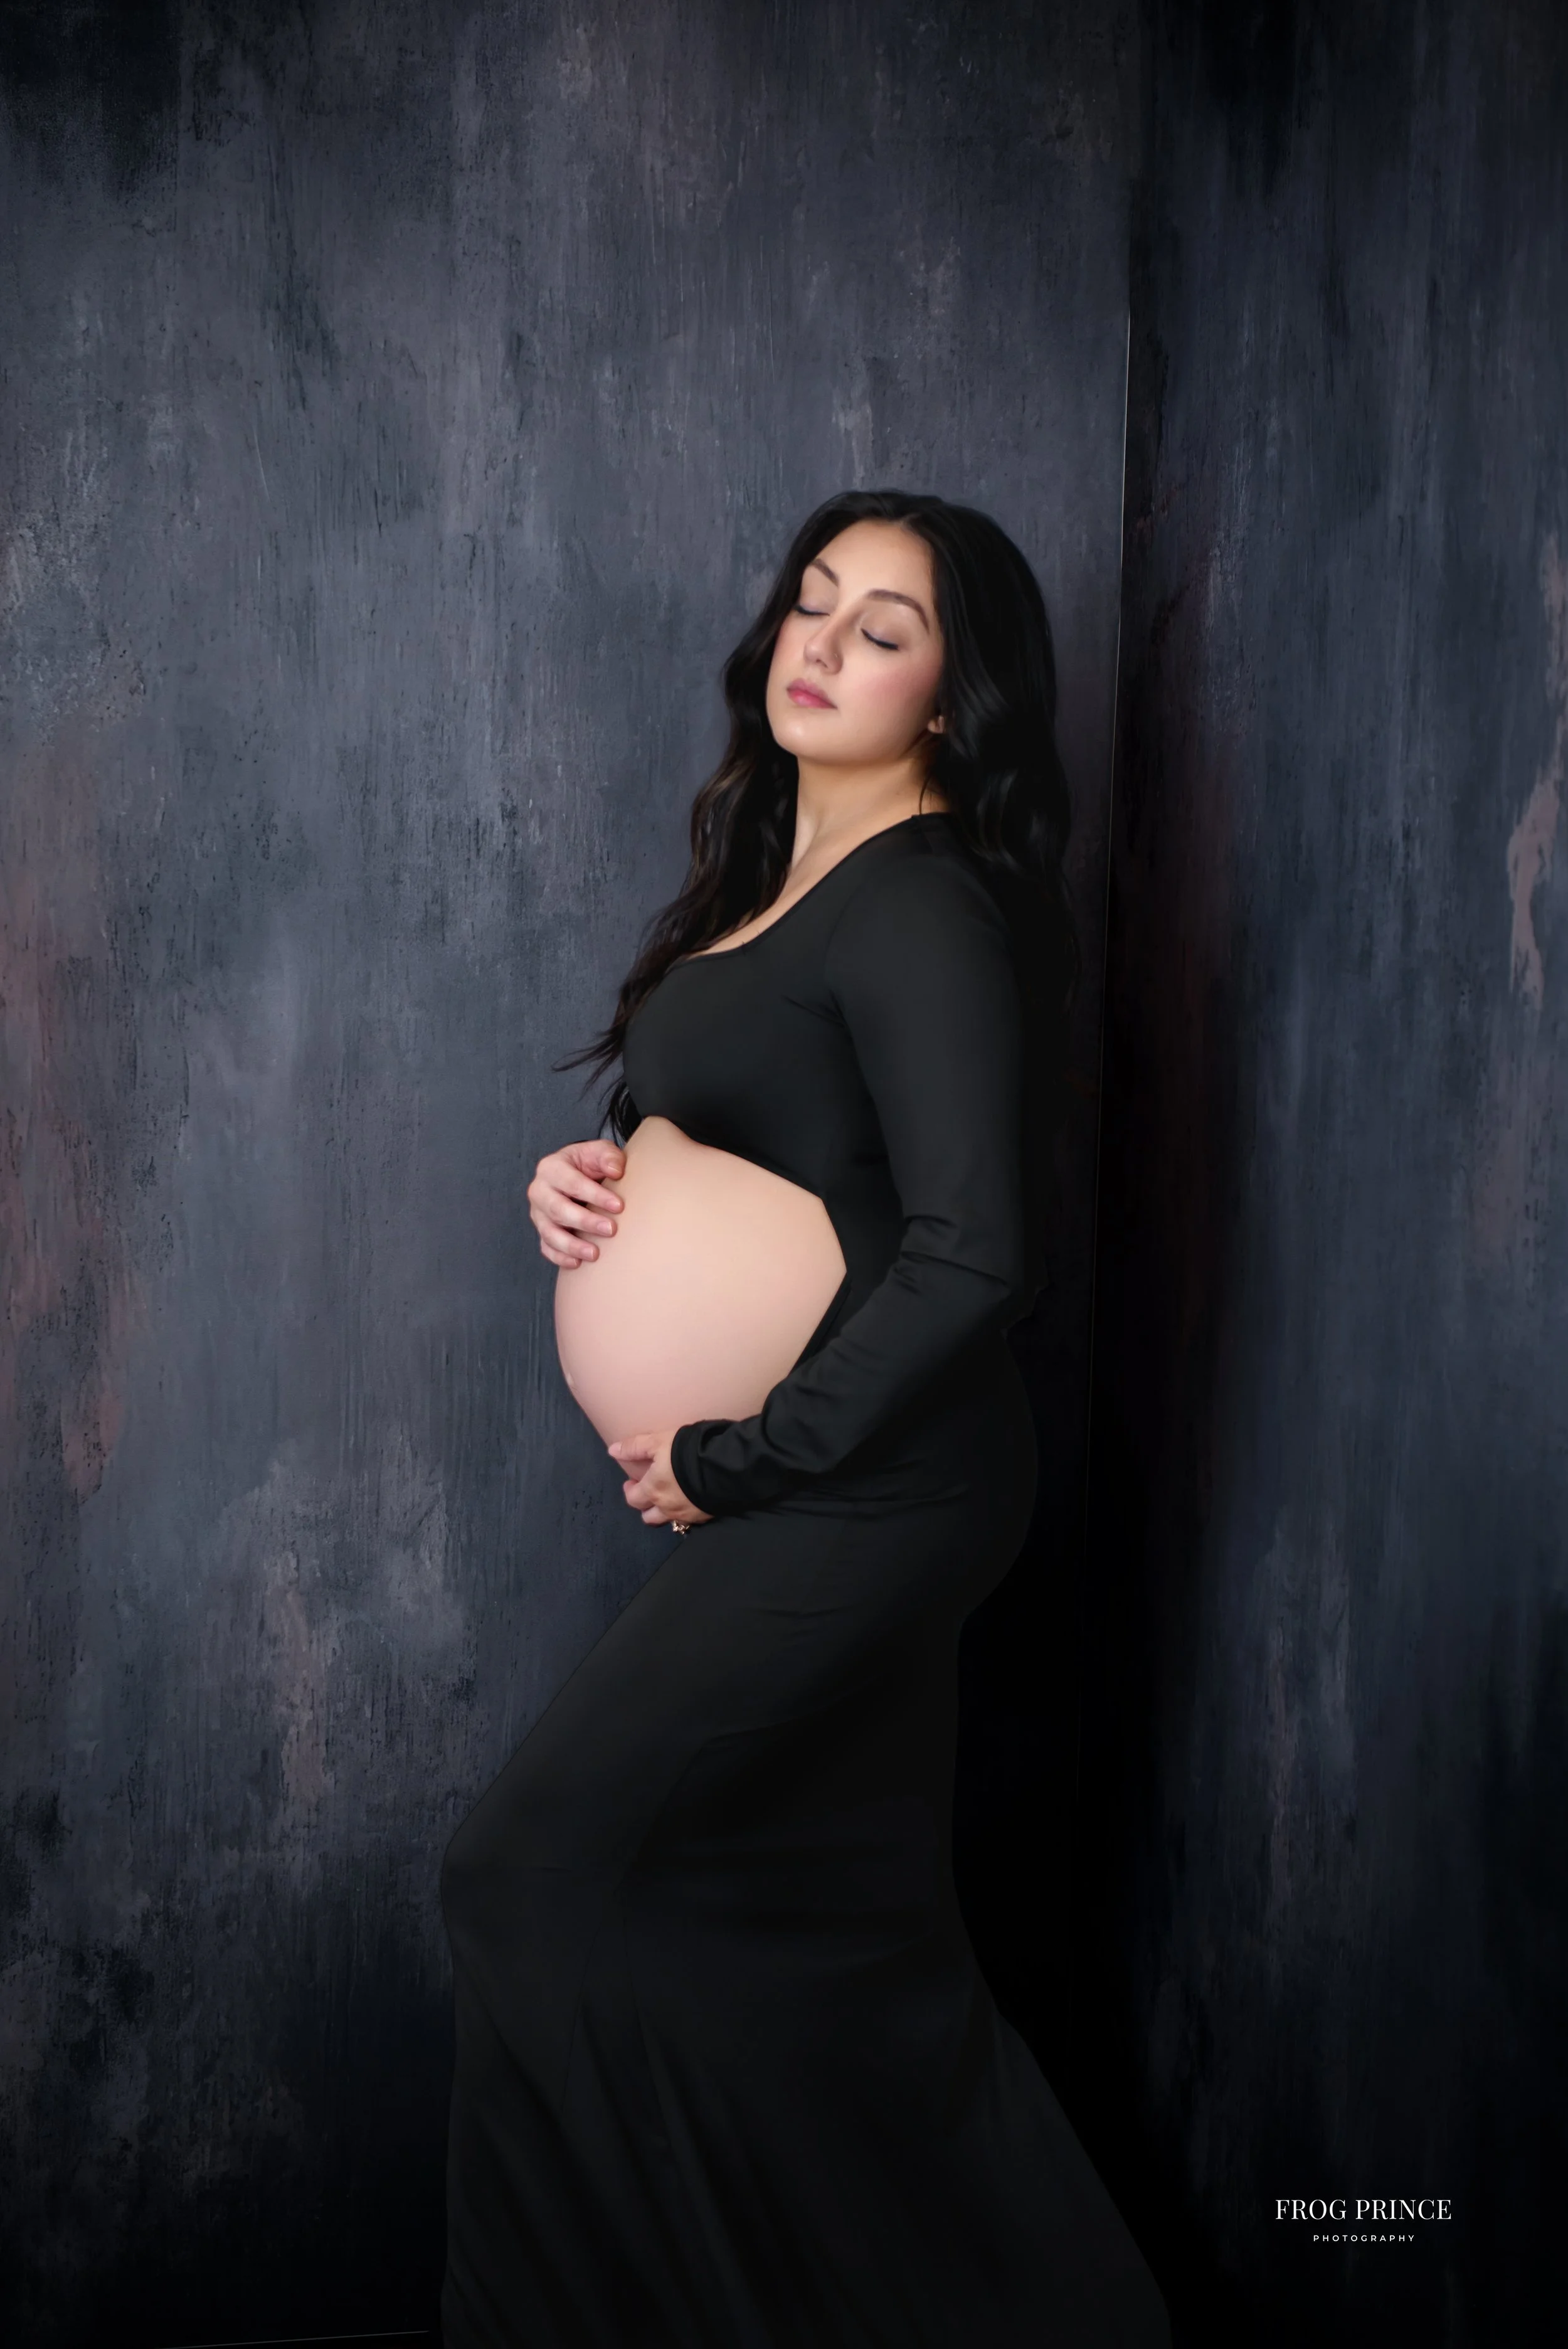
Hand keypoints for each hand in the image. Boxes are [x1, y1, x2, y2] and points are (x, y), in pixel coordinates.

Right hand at [529, 1139, 625, 1267]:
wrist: (576, 1174)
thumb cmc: (588, 1163)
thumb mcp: (599, 1151)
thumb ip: (609, 1156)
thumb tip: (617, 1171)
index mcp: (551, 1168)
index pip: (572, 1183)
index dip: (595, 1195)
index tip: (619, 1206)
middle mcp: (539, 1191)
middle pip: (558, 1209)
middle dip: (585, 1221)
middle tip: (611, 1230)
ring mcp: (538, 1213)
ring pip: (549, 1232)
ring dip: (572, 1245)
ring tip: (595, 1254)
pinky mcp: (542, 1230)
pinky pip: (546, 1247)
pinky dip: (560, 1257)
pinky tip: (577, 1263)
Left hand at [608, 1430, 712, 1527]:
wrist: (724, 1467)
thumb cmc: (686, 1452)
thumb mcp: (658, 1441)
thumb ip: (635, 1447)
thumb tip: (612, 1451)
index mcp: (653, 1490)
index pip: (633, 1499)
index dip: (630, 1491)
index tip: (631, 1483)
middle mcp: (667, 1508)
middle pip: (649, 1518)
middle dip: (645, 1507)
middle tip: (649, 1492)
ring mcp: (687, 1515)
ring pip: (669, 1521)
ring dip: (665, 1513)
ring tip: (669, 1499)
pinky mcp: (705, 1516)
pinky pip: (690, 1520)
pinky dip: (686, 1512)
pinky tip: (691, 1500)